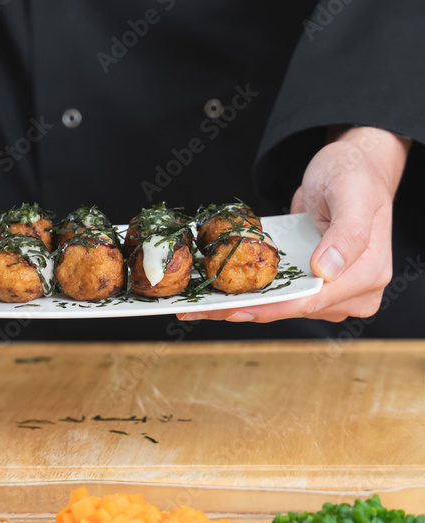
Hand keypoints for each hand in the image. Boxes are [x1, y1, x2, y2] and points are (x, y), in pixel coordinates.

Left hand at [179, 126, 410, 322]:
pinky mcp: (313, 285)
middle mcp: (354, 292)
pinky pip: (280, 294)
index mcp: (368, 274)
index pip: (313, 300)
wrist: (353, 168)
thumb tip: (327, 271)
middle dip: (246, 310)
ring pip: (283, 306)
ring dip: (243, 306)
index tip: (232, 310)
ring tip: (200, 305)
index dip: (271, 308)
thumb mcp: (352, 194)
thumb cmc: (355, 175)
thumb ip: (347, 232)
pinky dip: (251, 295)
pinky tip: (218, 296)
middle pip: (293, 308)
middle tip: (198, 310)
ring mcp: (333, 292)